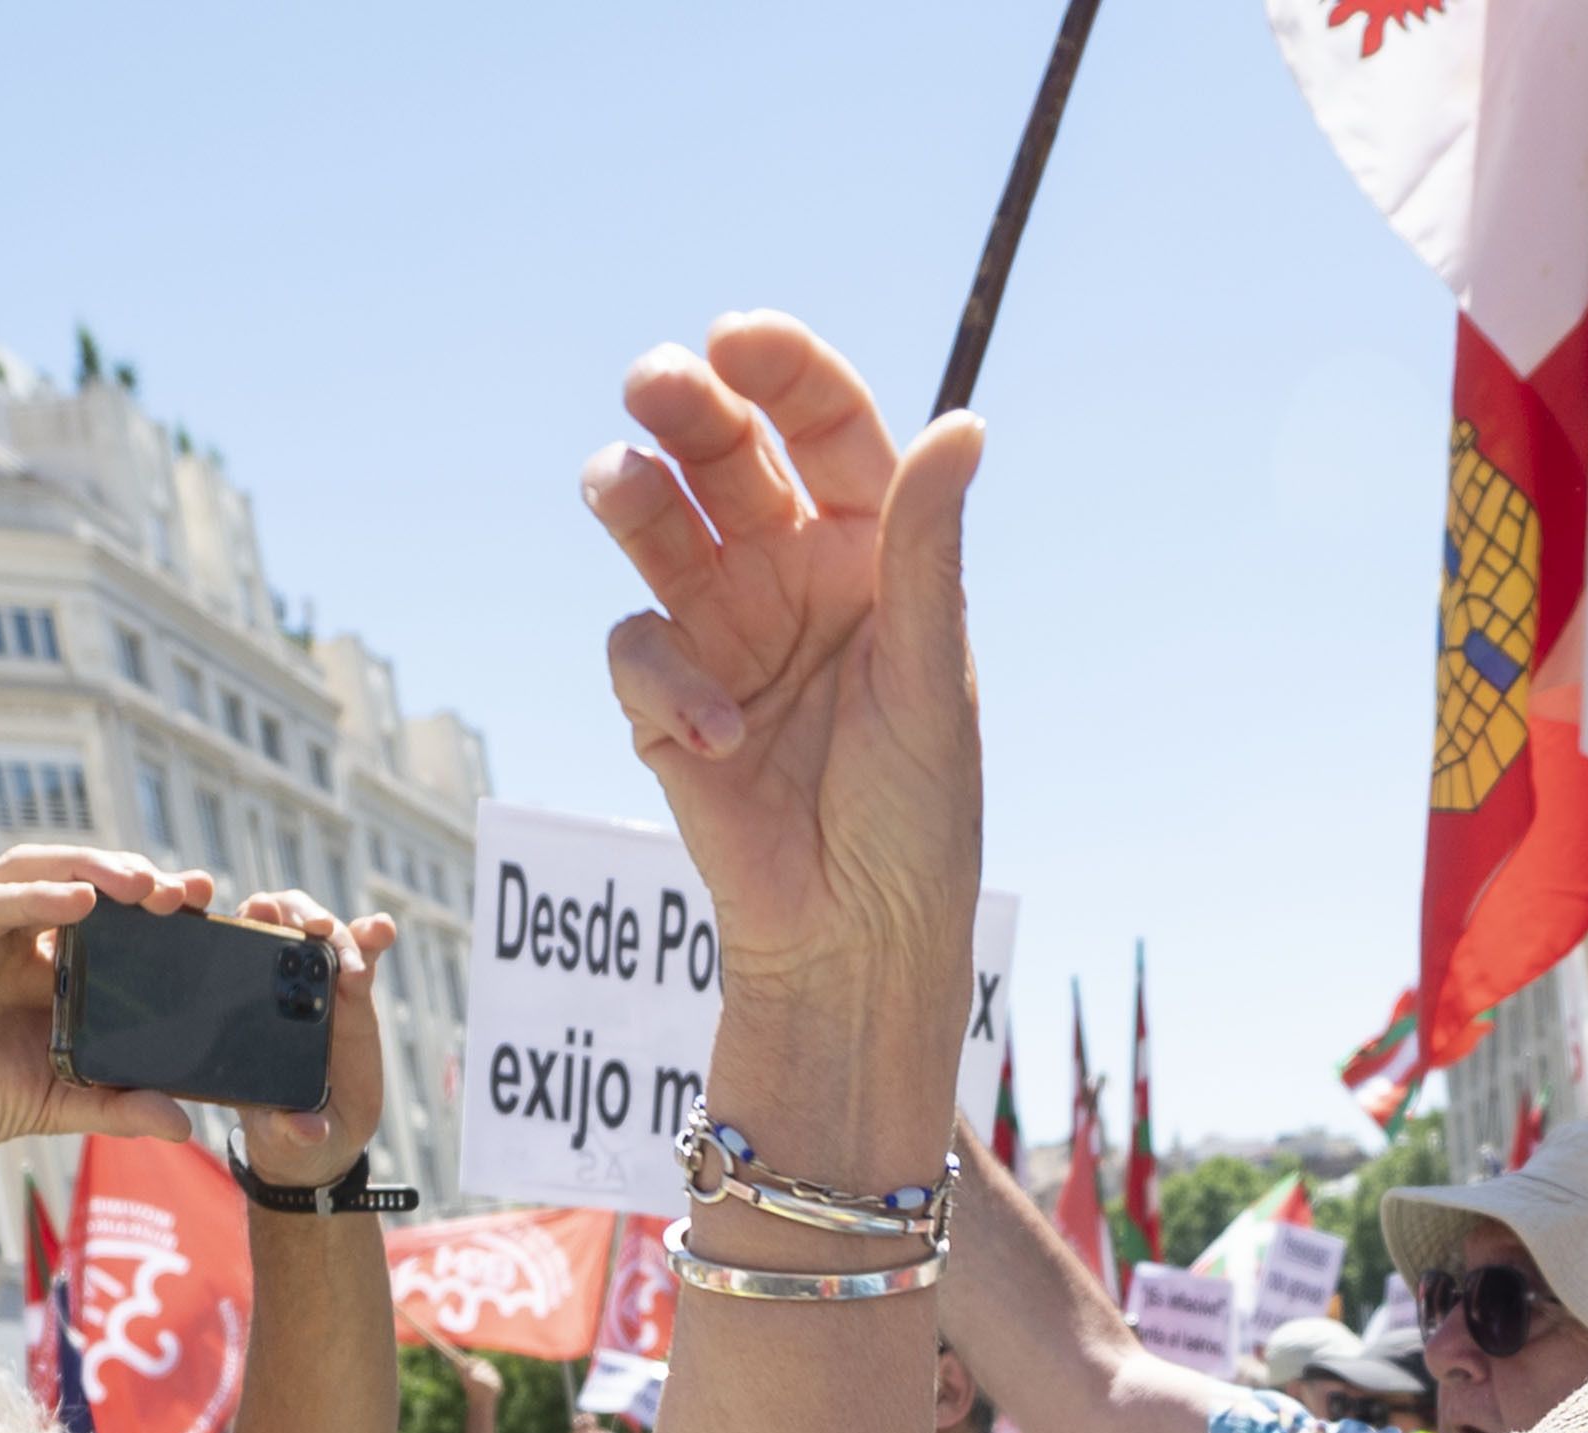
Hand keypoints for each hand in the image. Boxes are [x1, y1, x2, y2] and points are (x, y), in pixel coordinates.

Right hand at [0, 844, 220, 1160]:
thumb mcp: (51, 1101)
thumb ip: (114, 1106)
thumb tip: (186, 1126)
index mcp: (36, 961)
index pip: (104, 915)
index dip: (152, 904)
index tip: (206, 903)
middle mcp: (4, 930)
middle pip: (76, 879)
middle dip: (133, 877)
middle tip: (188, 889)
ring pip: (34, 872)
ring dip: (92, 871)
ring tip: (144, 883)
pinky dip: (34, 897)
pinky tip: (79, 899)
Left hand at [224, 888, 398, 1193]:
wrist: (322, 1138)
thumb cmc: (283, 1130)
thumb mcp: (278, 1133)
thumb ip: (287, 1129)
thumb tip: (304, 1130)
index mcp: (239, 1009)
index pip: (231, 946)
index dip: (242, 920)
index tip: (259, 915)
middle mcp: (273, 986)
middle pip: (277, 922)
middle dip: (294, 913)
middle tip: (316, 929)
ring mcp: (315, 986)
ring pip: (320, 934)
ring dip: (337, 931)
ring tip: (355, 959)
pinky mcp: (352, 994)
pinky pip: (361, 957)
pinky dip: (371, 938)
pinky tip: (382, 930)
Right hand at [582, 316, 985, 1040]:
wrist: (856, 938)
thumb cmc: (916, 812)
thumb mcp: (933, 674)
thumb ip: (928, 550)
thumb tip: (965, 425)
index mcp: (868, 548)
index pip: (822, 428)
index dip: (782, 373)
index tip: (740, 339)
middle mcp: (789, 571)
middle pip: (722, 455)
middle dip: (683, 410)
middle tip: (653, 386)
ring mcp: (722, 627)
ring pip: (655, 524)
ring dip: (633, 495)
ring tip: (622, 488)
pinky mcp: (665, 697)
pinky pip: (637, 646)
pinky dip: (669, 681)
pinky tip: (720, 737)